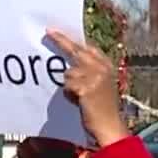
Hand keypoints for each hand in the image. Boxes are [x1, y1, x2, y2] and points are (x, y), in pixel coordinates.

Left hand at [45, 30, 126, 147]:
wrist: (109, 126)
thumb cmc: (100, 108)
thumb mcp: (99, 85)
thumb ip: (88, 71)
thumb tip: (68, 63)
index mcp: (107, 66)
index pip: (88, 48)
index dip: (72, 40)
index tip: (55, 31)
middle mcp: (102, 68)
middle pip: (76, 51)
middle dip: (61, 41)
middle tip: (49, 31)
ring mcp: (95, 77)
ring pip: (68, 73)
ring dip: (69, 86)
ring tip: (80, 98)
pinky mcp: (86, 87)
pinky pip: (67, 86)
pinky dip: (69, 95)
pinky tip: (80, 103)